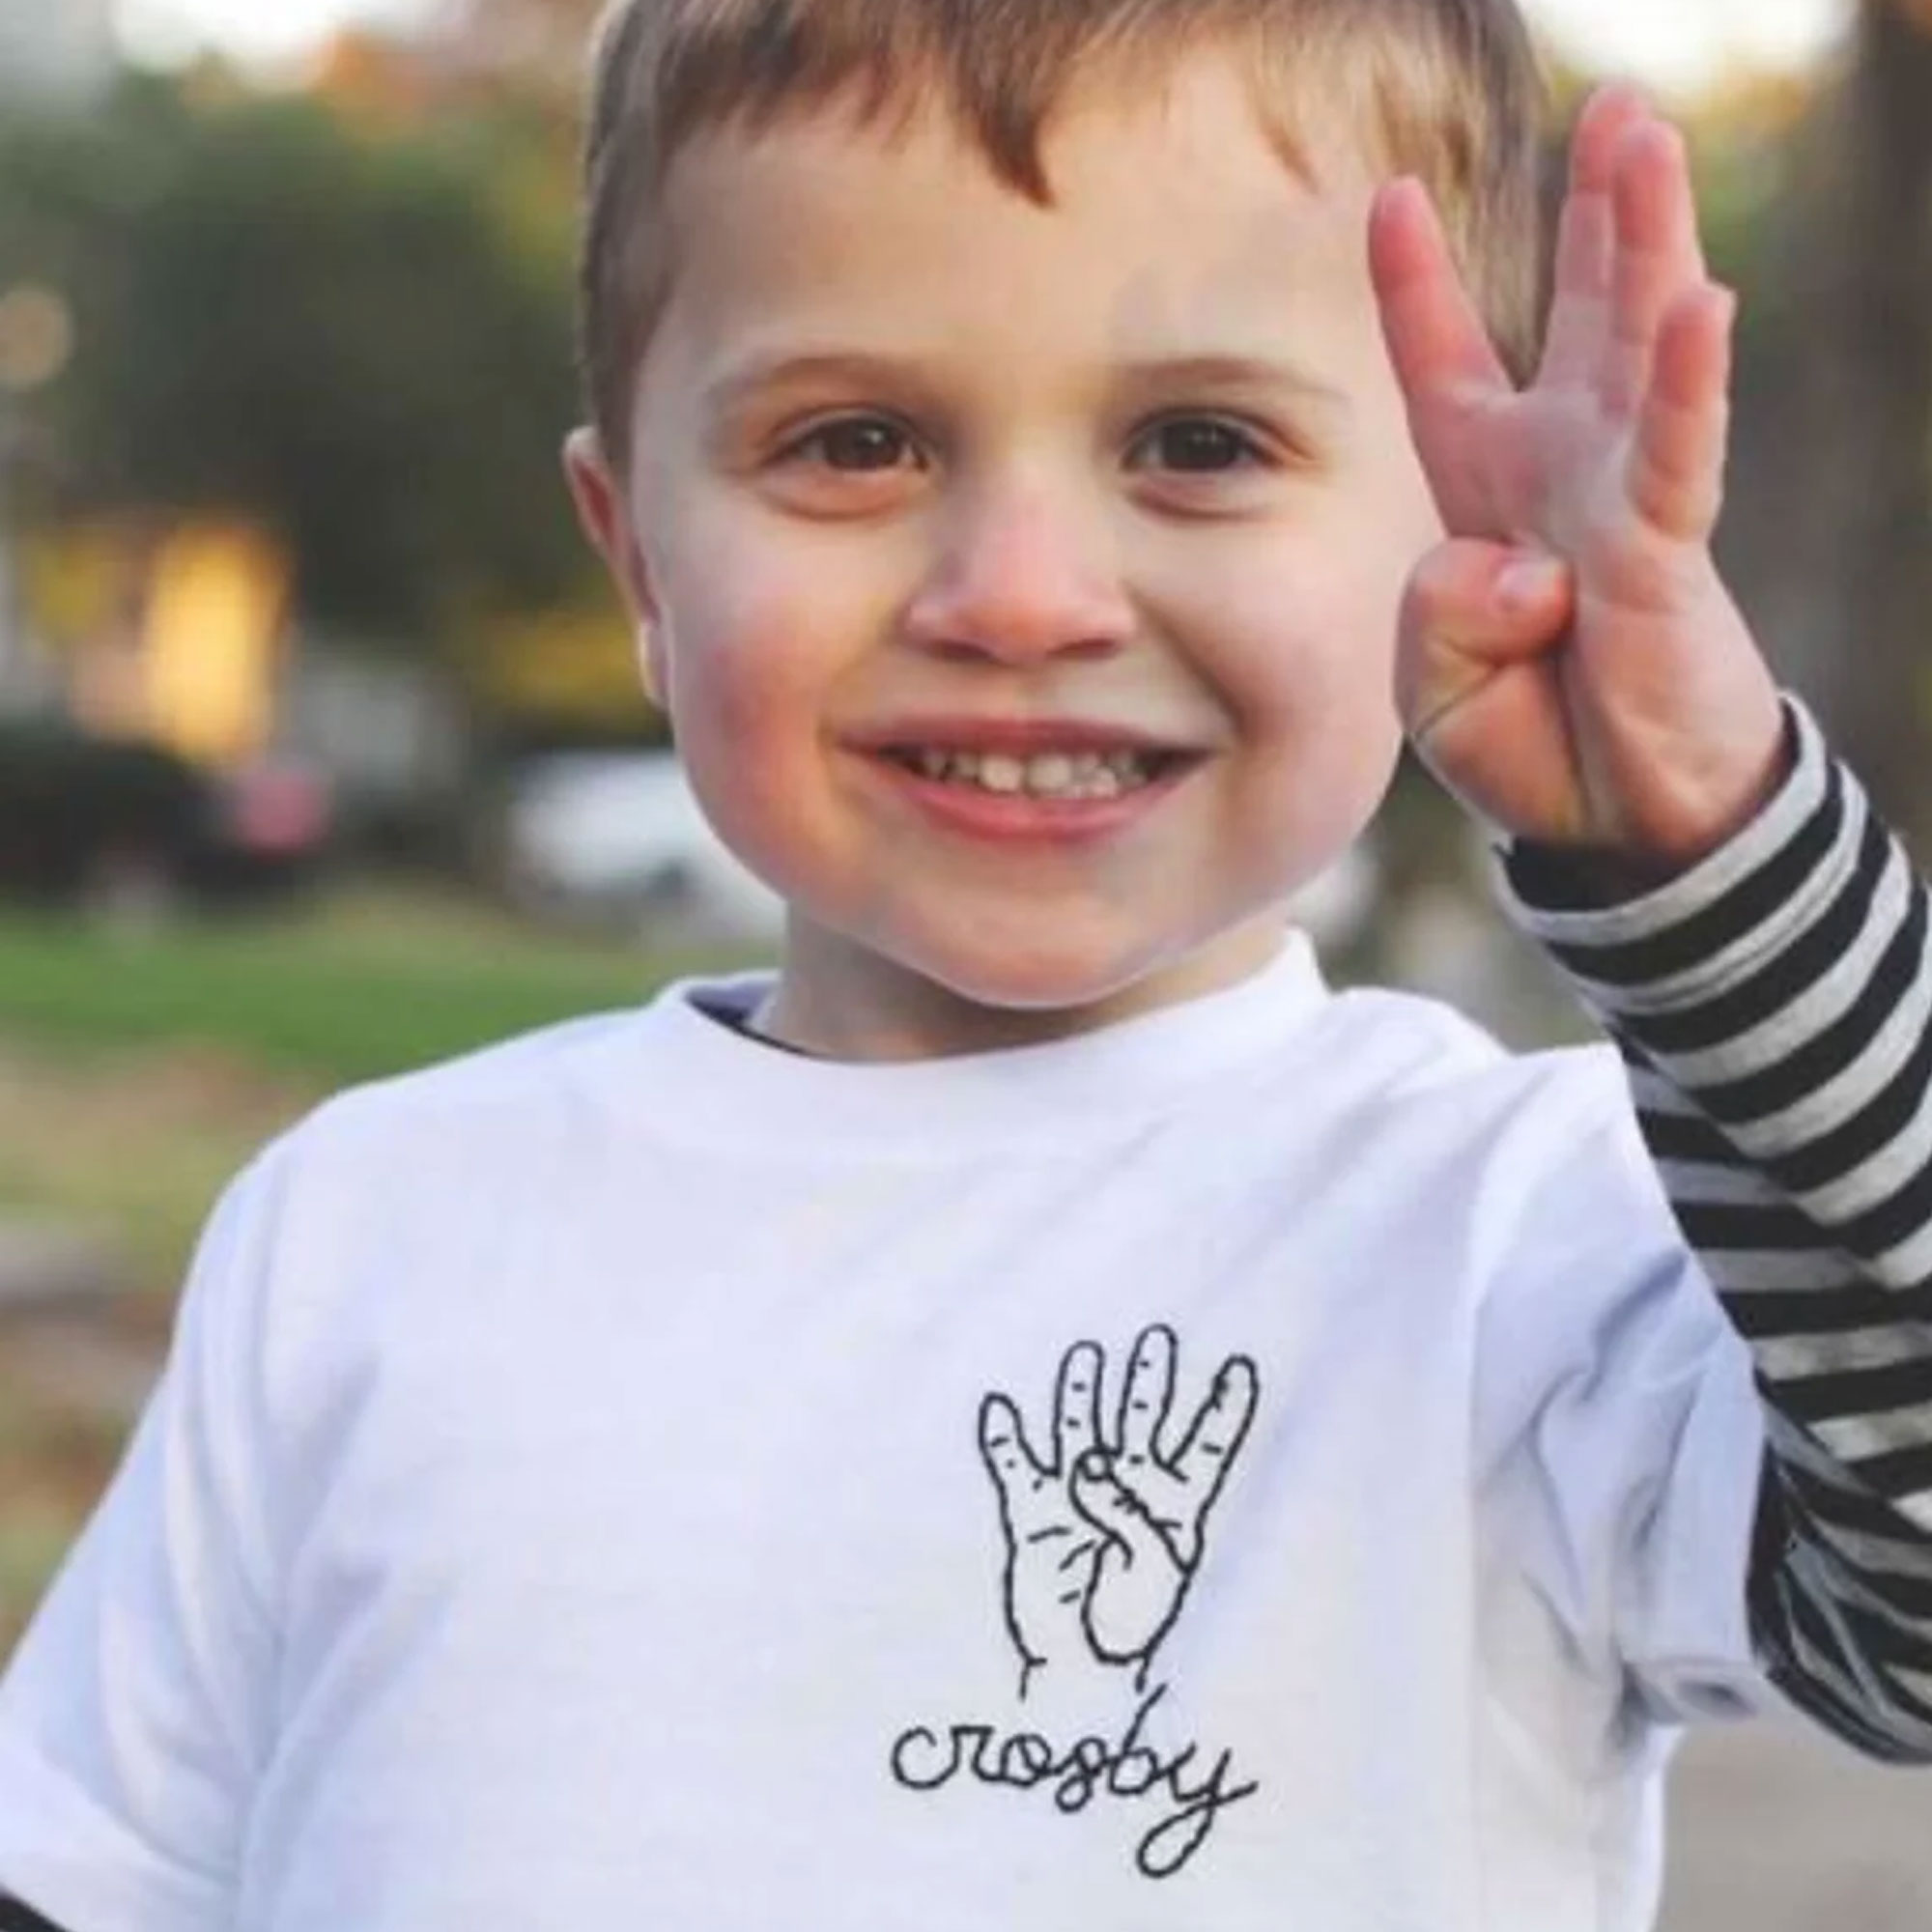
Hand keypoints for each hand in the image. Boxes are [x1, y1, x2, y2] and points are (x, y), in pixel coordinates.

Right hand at [978, 1327, 1257, 1691]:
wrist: (1079, 1663)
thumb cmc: (1132, 1621)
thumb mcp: (1155, 1565)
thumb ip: (1127, 1509)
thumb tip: (1088, 1464)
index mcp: (1174, 1506)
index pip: (1206, 1447)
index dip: (1224, 1409)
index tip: (1241, 1367)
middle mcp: (1127, 1490)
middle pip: (1142, 1422)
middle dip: (1149, 1380)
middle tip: (1158, 1337)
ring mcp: (1078, 1497)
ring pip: (1082, 1429)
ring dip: (1082, 1394)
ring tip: (1086, 1355)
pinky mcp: (1034, 1512)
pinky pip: (1016, 1466)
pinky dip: (1005, 1439)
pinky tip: (999, 1410)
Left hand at [1369, 86, 1786, 867]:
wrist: (1616, 822)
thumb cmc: (1530, 741)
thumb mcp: (1431, 687)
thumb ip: (1432, 615)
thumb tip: (1513, 566)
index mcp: (1487, 496)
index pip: (1446, 370)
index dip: (1417, 285)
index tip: (1390, 195)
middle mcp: (1562, 475)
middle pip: (1575, 316)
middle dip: (1592, 212)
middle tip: (1614, 106)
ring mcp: (1623, 503)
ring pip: (1635, 350)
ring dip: (1641, 241)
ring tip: (1646, 136)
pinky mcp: (1668, 556)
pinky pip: (1676, 459)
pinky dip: (1687, 388)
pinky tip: (1705, 299)